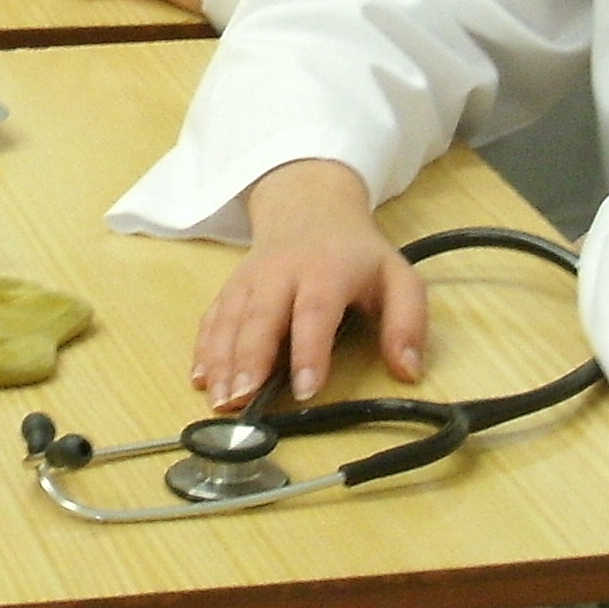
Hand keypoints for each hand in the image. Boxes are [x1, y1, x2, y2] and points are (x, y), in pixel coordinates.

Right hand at [191, 161, 421, 408]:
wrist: (310, 207)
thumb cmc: (356, 255)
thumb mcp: (398, 278)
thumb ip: (408, 323)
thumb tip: (408, 371)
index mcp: (326, 271)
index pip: (315, 313)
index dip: (309, 353)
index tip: (305, 391)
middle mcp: (281, 273)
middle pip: (261, 317)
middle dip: (250, 360)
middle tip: (242, 399)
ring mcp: (251, 280)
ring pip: (231, 320)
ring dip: (221, 361)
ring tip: (220, 400)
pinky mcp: (231, 288)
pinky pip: (213, 317)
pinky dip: (204, 348)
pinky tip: (200, 379)